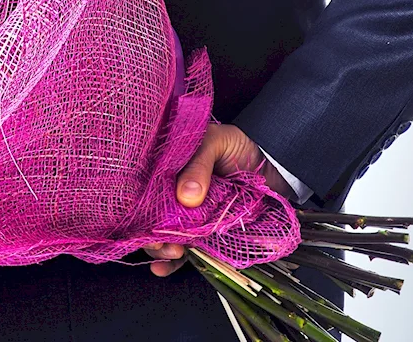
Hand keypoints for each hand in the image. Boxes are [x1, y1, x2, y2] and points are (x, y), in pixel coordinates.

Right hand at [144, 123, 292, 276]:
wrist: (270, 161)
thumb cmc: (235, 146)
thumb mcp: (215, 143)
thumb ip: (199, 167)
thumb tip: (186, 197)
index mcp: (167, 172)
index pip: (145, 193)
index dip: (142, 208)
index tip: (146, 222)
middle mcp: (172, 196)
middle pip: (152, 220)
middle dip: (152, 236)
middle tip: (161, 243)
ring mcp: (188, 217)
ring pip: (166, 237)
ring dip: (163, 251)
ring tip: (172, 253)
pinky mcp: (205, 233)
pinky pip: (188, 250)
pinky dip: (175, 263)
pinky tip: (164, 269)